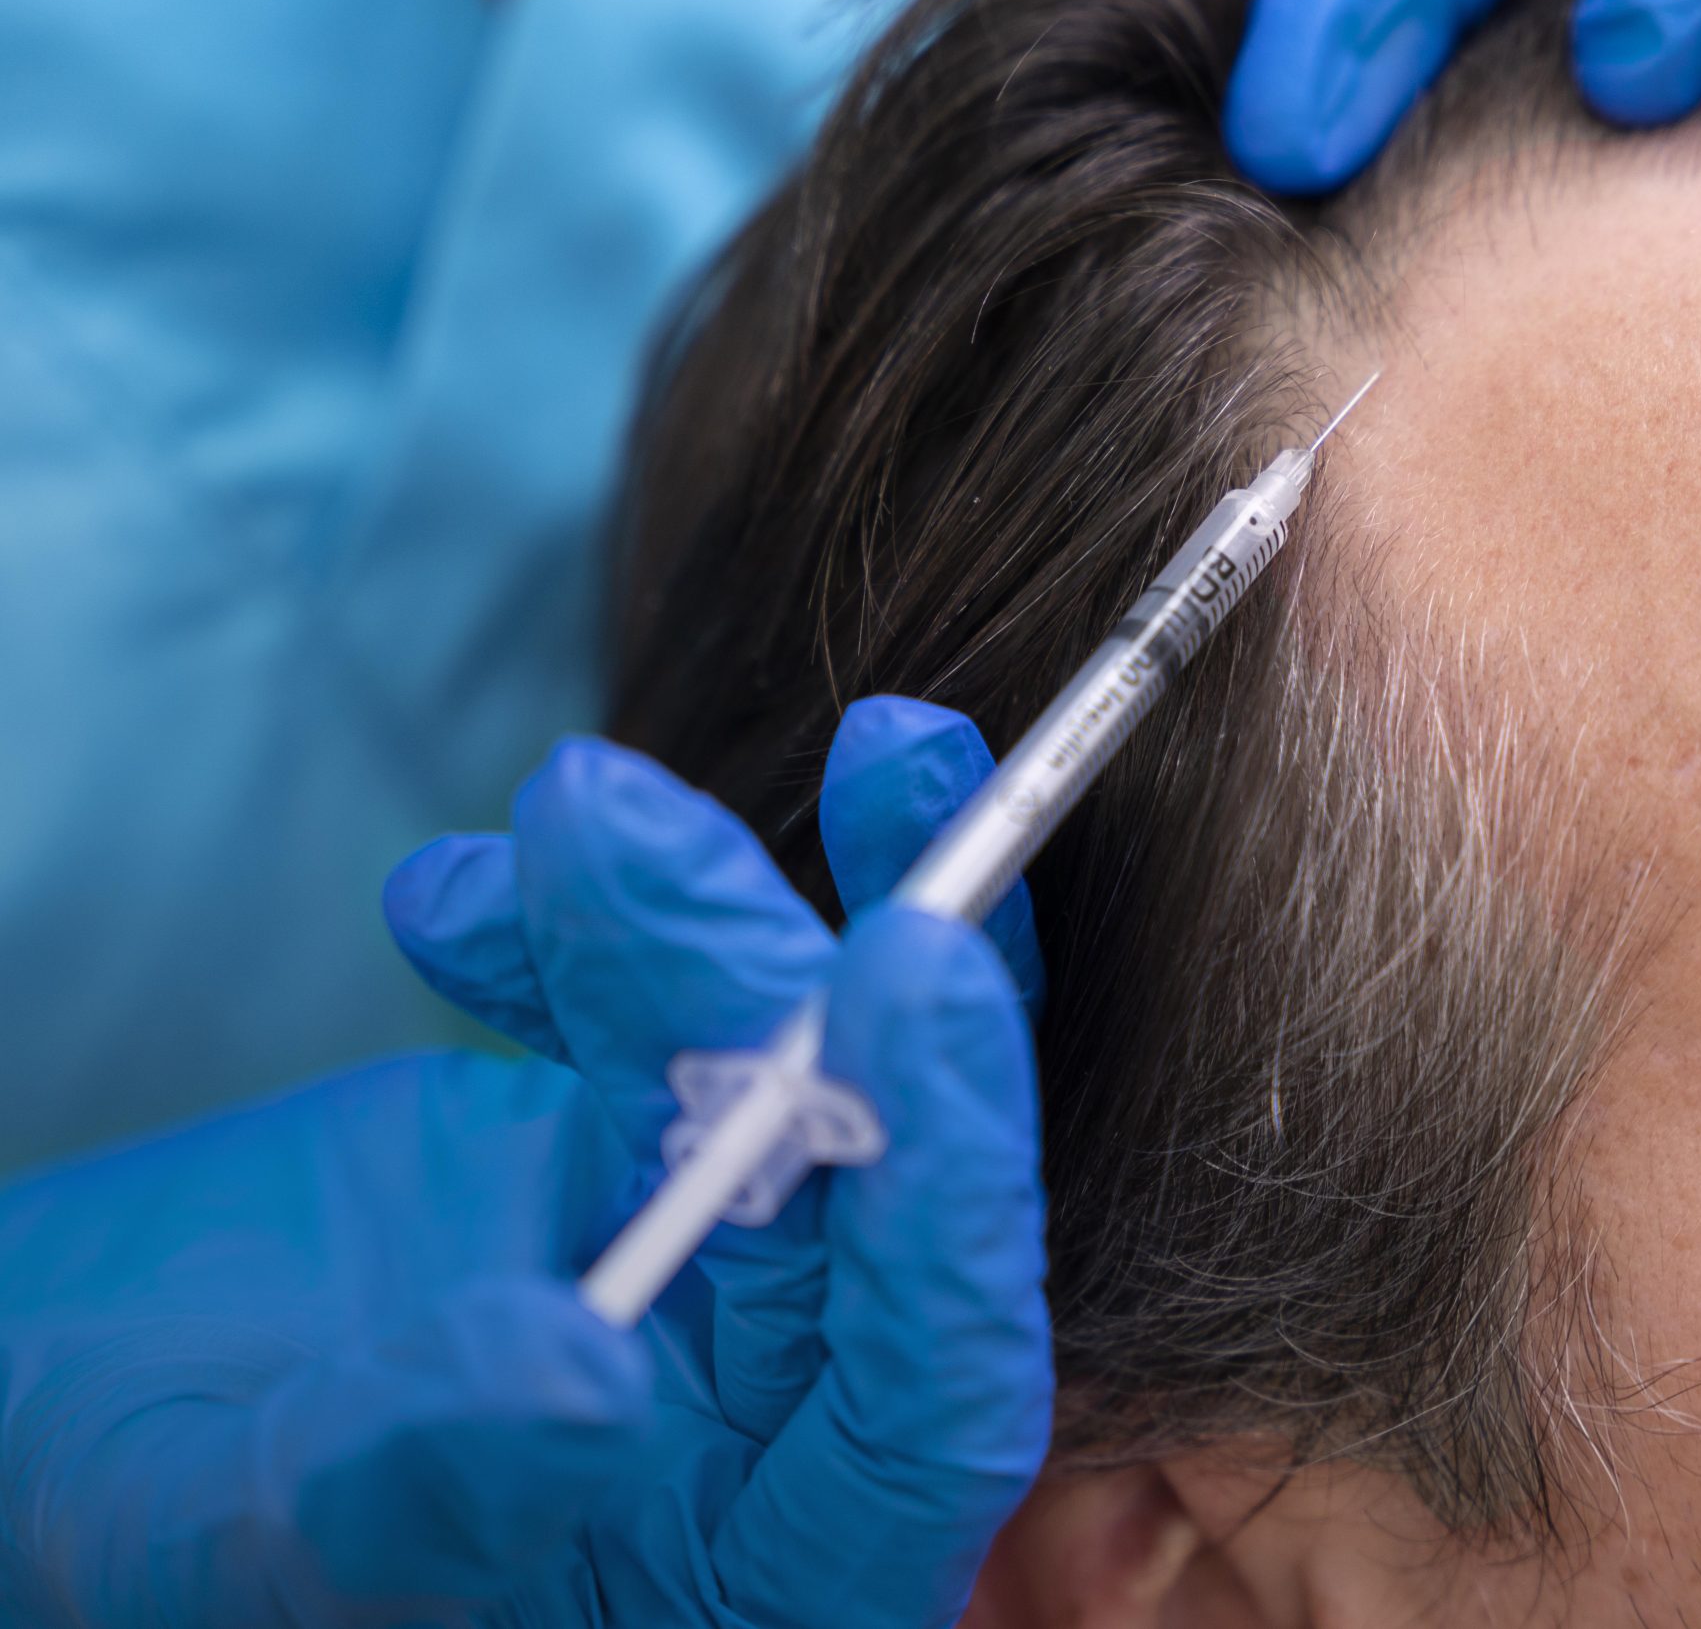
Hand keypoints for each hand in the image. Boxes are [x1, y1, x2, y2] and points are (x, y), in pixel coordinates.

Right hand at [0, 698, 1048, 1628]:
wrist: (57, 1422)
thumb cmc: (133, 1544)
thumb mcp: (245, 1548)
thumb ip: (428, 1484)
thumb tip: (588, 1368)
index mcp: (760, 1574)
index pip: (935, 1401)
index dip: (949, 1190)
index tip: (914, 968)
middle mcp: (777, 1430)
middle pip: (870, 1194)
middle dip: (783, 996)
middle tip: (663, 840)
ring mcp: (713, 1288)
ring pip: (786, 1076)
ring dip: (692, 927)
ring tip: (580, 811)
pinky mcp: (630, 1169)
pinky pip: (657, 1031)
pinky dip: (569, 943)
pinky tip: (451, 899)